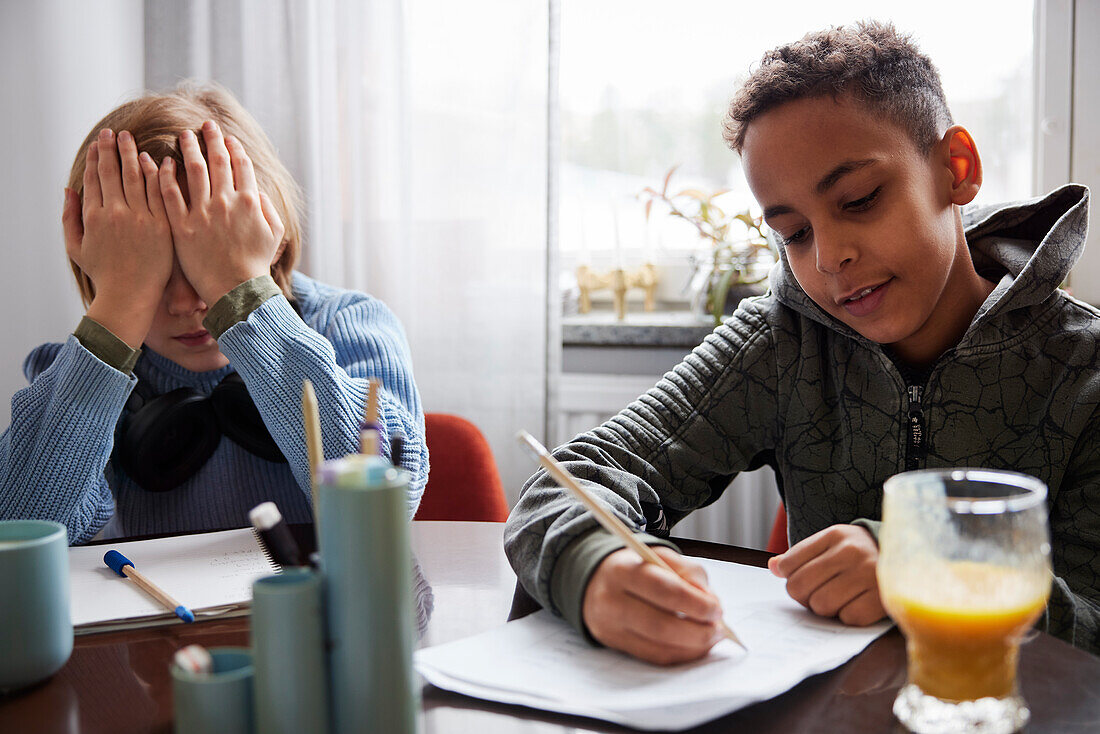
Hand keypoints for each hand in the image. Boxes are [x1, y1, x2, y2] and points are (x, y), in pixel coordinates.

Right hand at [64, 129, 172, 347]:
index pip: (95, 178)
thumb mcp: (76, 247)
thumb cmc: (103, 274)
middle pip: (115, 172)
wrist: (130, 296)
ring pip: (138, 178)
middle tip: (115, 132)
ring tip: (133, 140)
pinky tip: (159, 160)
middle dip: (113, 149)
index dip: (96, 158)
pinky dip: (159, 174)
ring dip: (135, 155)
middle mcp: (117, 213)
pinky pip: (162, 194)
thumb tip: (68, 189)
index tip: (98, 143)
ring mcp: (142, 219)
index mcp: (95, 216)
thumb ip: (69, 216)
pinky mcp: (163, 226)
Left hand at [159, 120, 284, 304]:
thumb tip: (257, 190)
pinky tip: (162, 162)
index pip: (241, 165)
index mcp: (249, 202)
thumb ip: (268, 208)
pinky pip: (170, 194)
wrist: (236, 290)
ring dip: (188, 149)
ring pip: (193, 171)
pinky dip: (165, 175)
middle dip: (211, 139)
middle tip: (204, 125)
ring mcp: (203, 213)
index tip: (227, 138)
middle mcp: (226, 202)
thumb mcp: (274, 234)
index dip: (234, 148)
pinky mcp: (182, 226)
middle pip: (217, 161)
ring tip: (183, 135)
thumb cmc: (256, 265)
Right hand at [582, 547, 724, 664]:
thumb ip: (690, 573)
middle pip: (660, 625)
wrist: (597, 581)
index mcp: (623, 570)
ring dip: (693, 647)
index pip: (664, 590)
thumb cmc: (637, 567)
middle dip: (698, 632)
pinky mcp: (615, 645)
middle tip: (718, 629)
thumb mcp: (660, 556)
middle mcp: (611, 600)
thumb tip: (710, 603)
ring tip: (710, 637)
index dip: (695, 603)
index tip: (716, 609)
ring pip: (659, 648)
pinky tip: (693, 645)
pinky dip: (680, 654)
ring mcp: (610, 627)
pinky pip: (654, 657)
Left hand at [768, 524, 885, 625]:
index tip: (801, 579)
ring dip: (825, 608)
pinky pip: (848, 618)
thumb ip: (802, 555)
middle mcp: (852, 551)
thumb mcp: (833, 544)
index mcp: (835, 535)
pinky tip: (857, 604)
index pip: (789, 564)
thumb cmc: (862, 555)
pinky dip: (848, 616)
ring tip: (839, 598)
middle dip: (804, 596)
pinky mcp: (883, 598)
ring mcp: (869, 574)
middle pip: (799, 587)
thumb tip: (772, 567)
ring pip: (821, 605)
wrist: (911, 559)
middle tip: (817, 594)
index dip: (789, 577)